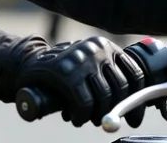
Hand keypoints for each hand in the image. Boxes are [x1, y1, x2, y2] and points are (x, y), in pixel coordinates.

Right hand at [0, 35, 145, 126]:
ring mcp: (81, 60)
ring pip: (104, 97)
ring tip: (86, 117)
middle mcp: (97, 49)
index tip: (134, 117)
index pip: (135, 73)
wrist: (28, 64)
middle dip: (115, 110)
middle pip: (121, 88)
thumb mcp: (90, 68)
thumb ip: (110, 78)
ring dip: (97, 115)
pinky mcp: (66, 73)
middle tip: (104, 120)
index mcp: (106, 46)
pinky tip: (74, 117)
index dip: (138, 100)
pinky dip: (81, 115)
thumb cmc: (64, 72)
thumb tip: (135, 104)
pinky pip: (84, 104)